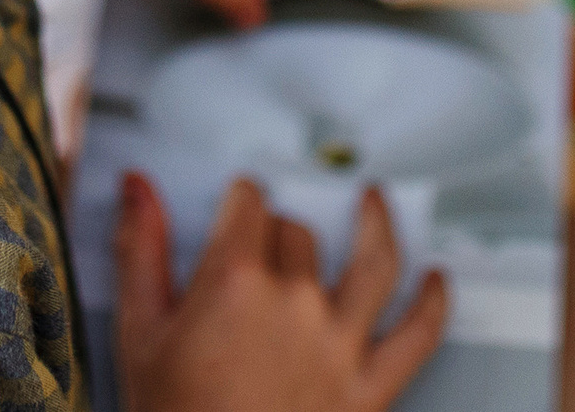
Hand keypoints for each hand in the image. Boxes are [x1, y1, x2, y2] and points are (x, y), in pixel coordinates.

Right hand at [117, 174, 447, 411]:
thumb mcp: (138, 335)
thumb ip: (140, 251)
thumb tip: (138, 187)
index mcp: (235, 282)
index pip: (249, 203)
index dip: (240, 201)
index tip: (237, 208)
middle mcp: (294, 302)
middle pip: (298, 233)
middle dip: (280, 231)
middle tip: (267, 248)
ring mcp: (340, 344)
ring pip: (373, 261)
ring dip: (378, 225)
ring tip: (375, 203)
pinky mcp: (371, 387)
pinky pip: (419, 334)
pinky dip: (434, 302)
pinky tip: (436, 280)